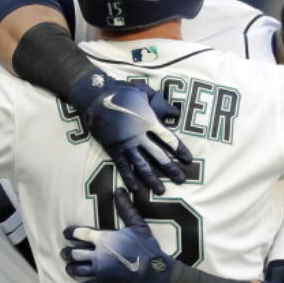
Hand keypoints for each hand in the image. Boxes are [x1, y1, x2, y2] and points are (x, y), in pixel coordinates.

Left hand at [61, 188, 175, 282]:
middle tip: (64, 253)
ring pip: (77, 270)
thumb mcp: (137, 225)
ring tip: (69, 268)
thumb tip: (119, 190)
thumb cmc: (146, 246)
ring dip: (71, 269)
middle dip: (67, 253)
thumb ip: (126, 208)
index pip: (80, 234)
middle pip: (74, 254)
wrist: (152, 270)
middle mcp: (97, 255)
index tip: (65, 233)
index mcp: (103, 239)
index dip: (71, 233)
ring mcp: (99, 271)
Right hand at [69, 75, 191, 194]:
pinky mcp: (113, 149)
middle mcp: (139, 136)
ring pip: (142, 165)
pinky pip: (122, 166)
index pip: (169, 139)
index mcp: (148, 121)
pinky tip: (135, 188)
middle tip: (181, 180)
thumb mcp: (143, 93)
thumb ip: (160, 103)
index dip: (179, 150)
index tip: (188, 160)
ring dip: (152, 179)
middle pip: (158, 156)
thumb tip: (176, 113)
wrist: (95, 96)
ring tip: (161, 190)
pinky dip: (129, 178)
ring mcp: (126, 144)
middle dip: (171, 169)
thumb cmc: (121, 92)